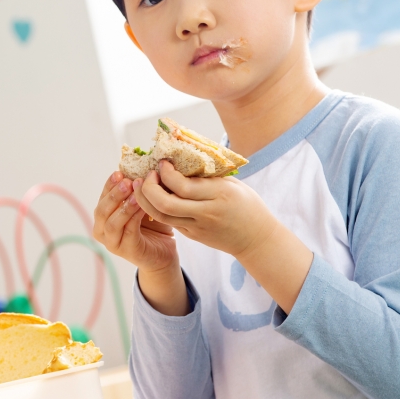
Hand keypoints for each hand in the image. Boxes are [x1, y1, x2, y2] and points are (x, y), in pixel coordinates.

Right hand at [93, 171, 177, 272]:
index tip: (119, 172)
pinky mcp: (126, 251)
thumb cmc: (153, 226)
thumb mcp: (143, 205)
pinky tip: (143, 208)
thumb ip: (136, 191)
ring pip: (111, 223)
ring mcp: (112, 243)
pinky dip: (134, 218)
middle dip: (113, 195)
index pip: (102, 198)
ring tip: (135, 194)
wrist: (164, 253)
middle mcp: (102, 231)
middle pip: (101, 211)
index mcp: (103, 217)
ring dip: (123, 206)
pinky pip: (128, 232)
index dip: (109, 185)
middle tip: (126, 181)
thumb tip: (139, 166)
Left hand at [136, 160, 312, 312]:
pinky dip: (154, 207)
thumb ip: (207, 175)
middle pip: (166, 203)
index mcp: (219, 195)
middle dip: (149, 187)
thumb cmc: (247, 205)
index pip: (183, 186)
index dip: (166, 173)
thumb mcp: (233, 184)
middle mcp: (206, 213)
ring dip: (145, 199)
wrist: (256, 240)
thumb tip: (180, 158)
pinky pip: (168, 221)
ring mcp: (197, 227)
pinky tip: (151, 196)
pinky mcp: (192, 236)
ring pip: (161, 216)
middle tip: (148, 174)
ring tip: (142, 184)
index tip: (163, 162)